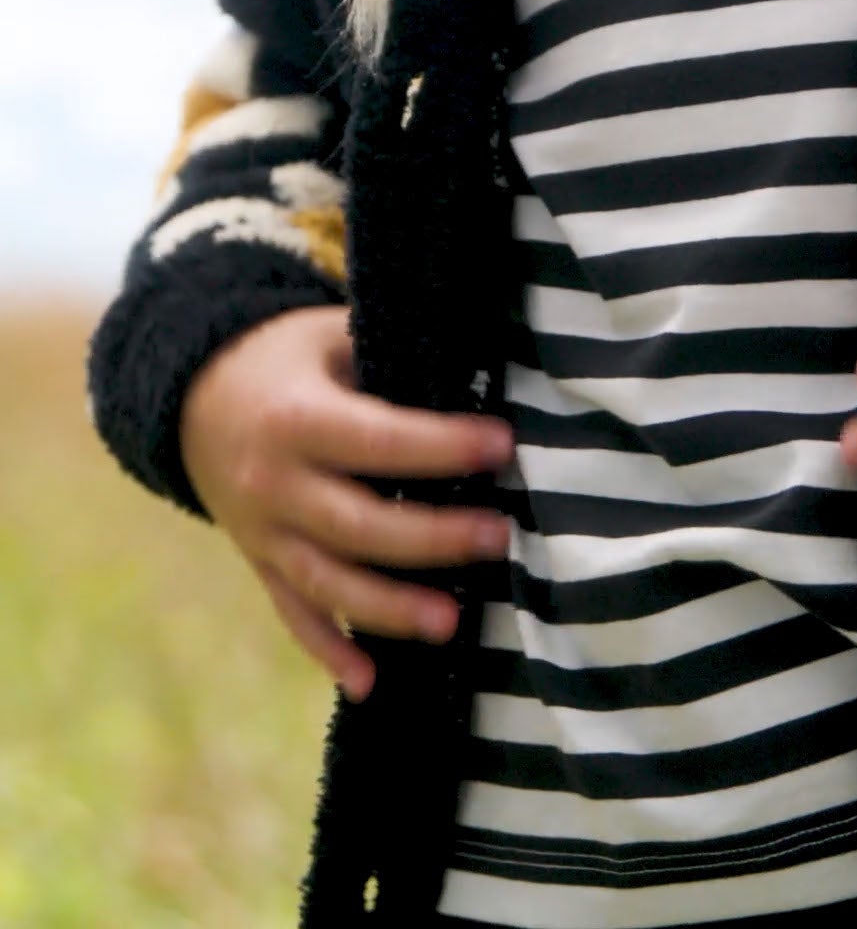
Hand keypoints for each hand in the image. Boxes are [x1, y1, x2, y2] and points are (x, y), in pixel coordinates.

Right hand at [178, 304, 515, 701]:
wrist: (193, 394)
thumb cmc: (288, 356)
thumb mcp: (329, 336)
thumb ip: (390, 358)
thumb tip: (475, 372)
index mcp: (296, 418)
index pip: (376, 440)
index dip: (440, 446)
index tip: (502, 446)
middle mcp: (274, 483)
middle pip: (357, 524)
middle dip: (431, 537)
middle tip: (498, 537)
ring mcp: (261, 532)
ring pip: (328, 582)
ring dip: (389, 608)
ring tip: (452, 623)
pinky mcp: (260, 563)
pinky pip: (293, 614)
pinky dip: (328, 651)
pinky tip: (370, 683)